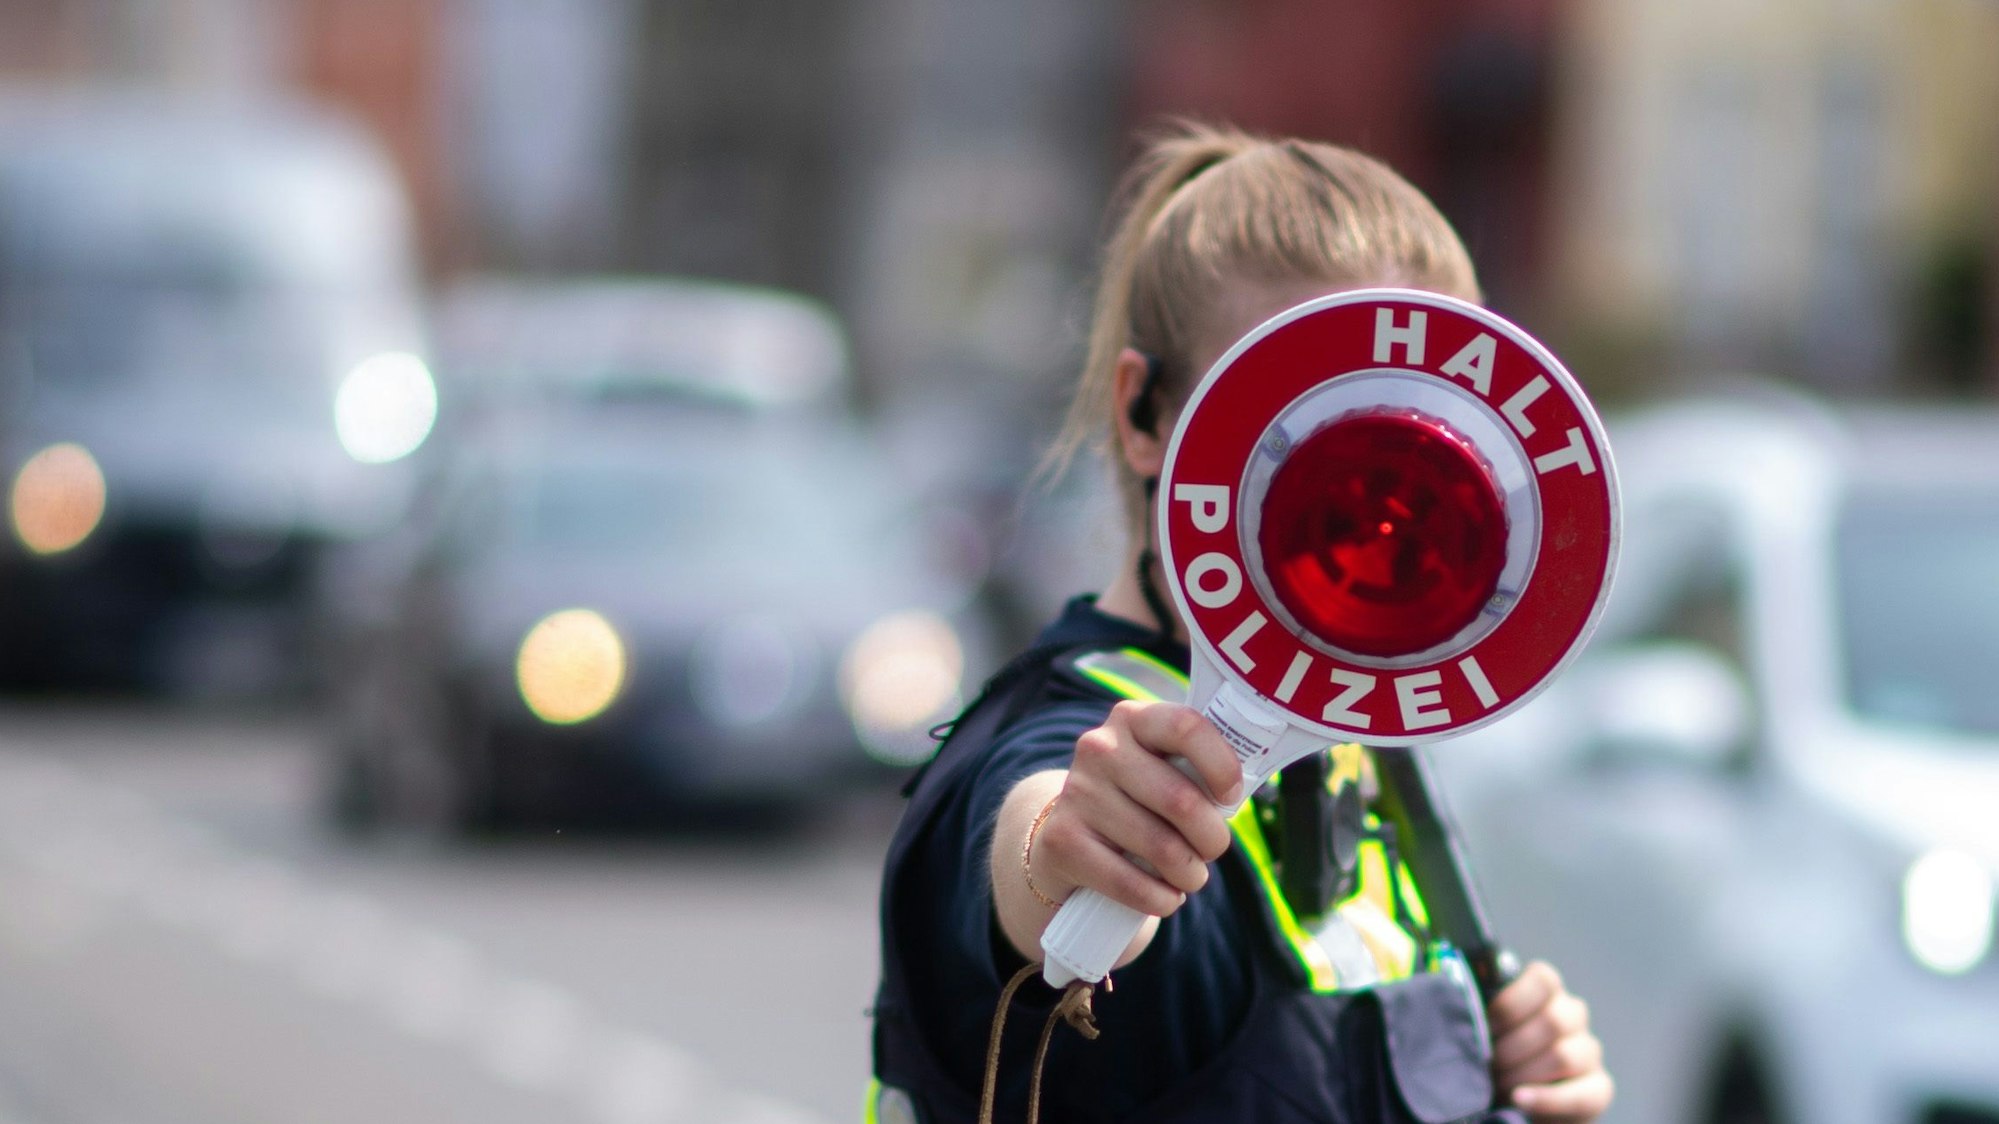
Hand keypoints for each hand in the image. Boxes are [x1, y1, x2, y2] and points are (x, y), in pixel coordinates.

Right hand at [1033, 700, 1243, 916]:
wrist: (1069, 838)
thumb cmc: (1138, 802)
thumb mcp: (1162, 770)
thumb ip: (1197, 770)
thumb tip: (1239, 794)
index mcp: (1132, 719)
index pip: (1186, 726)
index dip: (1221, 765)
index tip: (1231, 796)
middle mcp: (1099, 748)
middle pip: (1181, 800)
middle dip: (1212, 839)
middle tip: (1212, 850)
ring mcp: (1077, 793)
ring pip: (1161, 848)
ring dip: (1190, 875)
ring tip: (1189, 876)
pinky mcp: (1062, 841)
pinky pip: (1130, 883)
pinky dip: (1161, 899)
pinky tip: (1166, 897)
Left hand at [1488, 960, 1613, 1122]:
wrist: (1510, 1097)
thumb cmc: (1490, 1054)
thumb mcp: (1484, 1027)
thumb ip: (1482, 1009)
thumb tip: (1465, 1002)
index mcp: (1546, 992)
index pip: (1544, 980)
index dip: (1511, 1003)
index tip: (1485, 1026)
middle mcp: (1573, 1016)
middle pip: (1553, 1021)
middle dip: (1511, 1047)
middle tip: (1487, 1063)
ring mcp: (1588, 1051)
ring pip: (1563, 1055)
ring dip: (1523, 1074)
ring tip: (1497, 1085)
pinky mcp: (1599, 1088)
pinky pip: (1582, 1095)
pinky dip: (1546, 1099)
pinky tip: (1520, 1100)